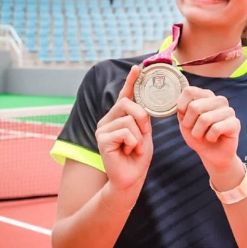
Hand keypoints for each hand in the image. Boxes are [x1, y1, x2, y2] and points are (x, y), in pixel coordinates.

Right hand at [95, 66, 152, 191]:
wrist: (131, 179)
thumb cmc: (138, 158)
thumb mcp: (144, 134)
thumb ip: (142, 118)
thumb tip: (144, 102)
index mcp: (118, 117)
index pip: (124, 96)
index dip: (130, 81)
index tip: (137, 68)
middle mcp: (108, 120)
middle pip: (128, 104)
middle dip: (142, 118)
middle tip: (144, 134)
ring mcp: (102, 129)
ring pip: (129, 120)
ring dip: (139, 137)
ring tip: (135, 148)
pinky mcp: (101, 139)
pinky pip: (125, 132)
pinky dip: (134, 143)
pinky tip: (129, 152)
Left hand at [177, 87, 239, 170]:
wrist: (212, 155)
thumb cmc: (198, 136)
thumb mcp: (185, 122)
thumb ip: (182, 109)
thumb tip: (182, 96)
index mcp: (206, 96)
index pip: (189, 91)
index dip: (181, 107)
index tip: (184, 118)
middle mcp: (218, 100)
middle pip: (194, 106)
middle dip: (189, 124)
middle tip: (194, 131)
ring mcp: (228, 110)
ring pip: (204, 119)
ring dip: (198, 133)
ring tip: (203, 136)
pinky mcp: (235, 123)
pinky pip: (216, 129)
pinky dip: (210, 137)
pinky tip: (214, 138)